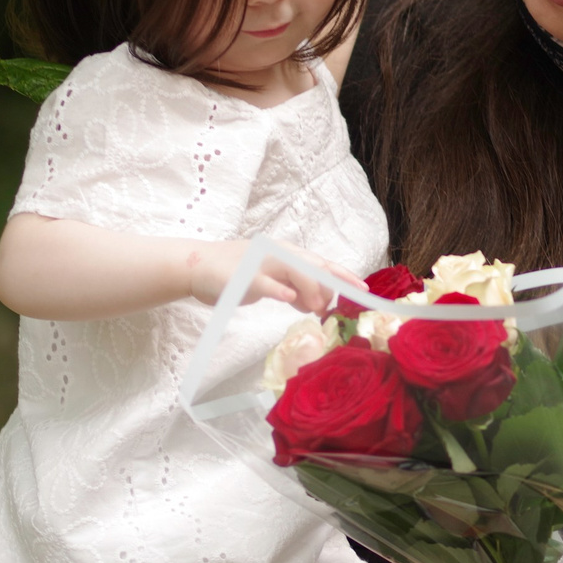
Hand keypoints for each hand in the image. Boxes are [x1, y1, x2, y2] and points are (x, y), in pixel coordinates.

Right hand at [185, 240, 358, 313]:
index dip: (344, 276)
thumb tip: (317, 304)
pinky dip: (279, 289)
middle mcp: (279, 254)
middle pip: (315, 265)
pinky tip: (289, 298)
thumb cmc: (237, 274)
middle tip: (330, 308)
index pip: (323, 264)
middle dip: (329, 285)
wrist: (199, 266)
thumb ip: (295, 290)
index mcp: (288, 254)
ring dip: (310, 289)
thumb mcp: (273, 281)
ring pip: (295, 270)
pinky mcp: (242, 276)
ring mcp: (261, 263)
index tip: (364, 290)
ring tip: (316, 307)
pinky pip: (264, 282)